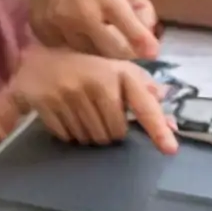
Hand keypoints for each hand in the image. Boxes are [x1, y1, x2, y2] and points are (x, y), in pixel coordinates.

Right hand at [11, 45, 177, 153]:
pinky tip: (65, 115)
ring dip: (89, 135)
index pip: (144, 106)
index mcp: (120, 73)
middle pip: (115, 133)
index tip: (171, 149)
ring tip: (81, 113)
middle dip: (110, 132)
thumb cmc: (87, 70)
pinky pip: (68, 137)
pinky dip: (69, 134)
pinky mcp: (48, 103)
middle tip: (98, 115)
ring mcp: (71, 92)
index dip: (158, 129)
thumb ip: (145, 95)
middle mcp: (97, 81)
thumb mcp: (118, 72)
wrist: (39, 60)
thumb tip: (173, 124)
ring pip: (92, 138)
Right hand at [26, 0, 159, 60]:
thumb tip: (151, 44)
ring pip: (86, 54)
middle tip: (124, 46)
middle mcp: (83, 15)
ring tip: (97, 34)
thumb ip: (141, 9)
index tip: (152, 53)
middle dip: (121, 52)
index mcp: (109, 0)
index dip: (145, 47)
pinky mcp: (42, 28)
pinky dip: (72, 43)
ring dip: (95, 49)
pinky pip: (63, 48)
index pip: (133, 34)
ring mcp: (60, 24)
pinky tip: (74, 29)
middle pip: (110, 52)